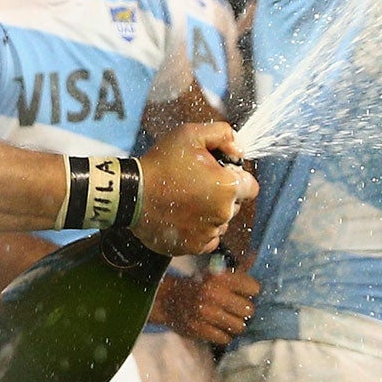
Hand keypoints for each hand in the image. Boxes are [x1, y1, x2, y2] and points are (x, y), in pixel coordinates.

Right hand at [132, 122, 255, 256]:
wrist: (131, 194)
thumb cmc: (161, 163)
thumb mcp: (191, 134)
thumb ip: (223, 134)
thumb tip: (239, 150)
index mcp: (228, 187)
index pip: (250, 186)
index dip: (235, 177)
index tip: (218, 173)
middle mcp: (223, 213)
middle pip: (235, 204)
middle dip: (222, 194)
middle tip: (196, 184)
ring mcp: (208, 233)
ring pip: (221, 222)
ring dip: (210, 212)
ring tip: (185, 199)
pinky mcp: (193, 246)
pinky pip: (207, 238)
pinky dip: (199, 229)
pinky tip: (182, 215)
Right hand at [153, 266, 259, 344]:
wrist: (169, 300)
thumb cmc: (200, 285)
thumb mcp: (216, 273)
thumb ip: (238, 269)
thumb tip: (255, 255)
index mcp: (219, 276)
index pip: (253, 287)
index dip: (251, 292)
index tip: (246, 293)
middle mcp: (213, 293)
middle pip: (249, 310)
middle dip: (245, 311)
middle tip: (238, 309)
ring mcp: (206, 313)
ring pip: (239, 326)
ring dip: (236, 325)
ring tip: (228, 319)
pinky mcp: (199, 329)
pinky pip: (225, 338)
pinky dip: (224, 335)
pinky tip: (218, 328)